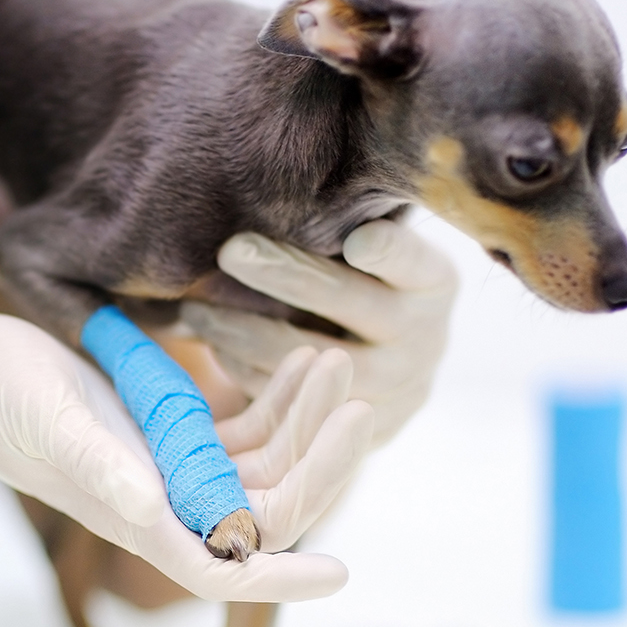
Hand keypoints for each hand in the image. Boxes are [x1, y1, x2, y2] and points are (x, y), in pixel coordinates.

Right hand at [0, 315, 373, 602]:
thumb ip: (105, 472)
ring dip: (304, 422)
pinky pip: (241, 430)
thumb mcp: (54, 427)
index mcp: (139, 519)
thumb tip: (157, 515)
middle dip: (317, 464)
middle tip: (360, 403)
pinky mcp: (170, 434)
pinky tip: (297, 360)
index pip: (222, 569)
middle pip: (263, 509)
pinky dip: (275, 400)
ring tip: (332, 360)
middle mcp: (165, 504)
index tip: (340, 574)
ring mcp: (171, 470)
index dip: (280, 579)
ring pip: (262, 466)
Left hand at [182, 219, 457, 445]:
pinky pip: (288, 400)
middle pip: (347, 302)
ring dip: (243, 331)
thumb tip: (271, 195)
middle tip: (230, 249)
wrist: (391, 369)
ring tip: (193, 308)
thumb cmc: (367, 287)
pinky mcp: (356, 431)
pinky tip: (212, 345)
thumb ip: (345, 230)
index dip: (387, 253)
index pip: (410, 261)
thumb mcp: (374, 256)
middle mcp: (423, 337)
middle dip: (283, 273)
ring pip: (308, 357)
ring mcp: (394, 390)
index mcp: (433, 282)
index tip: (358, 240)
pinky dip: (244, 369)